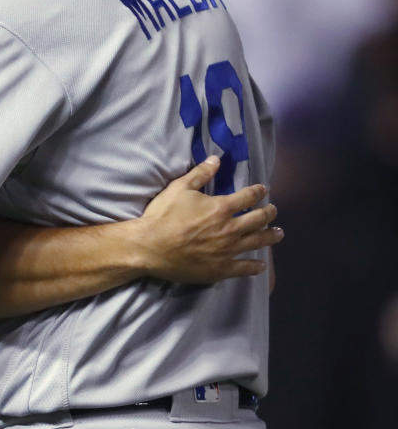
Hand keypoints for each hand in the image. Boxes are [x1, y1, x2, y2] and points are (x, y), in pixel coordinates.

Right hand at [138, 155, 282, 283]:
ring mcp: (227, 251)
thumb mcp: (179, 188)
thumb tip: (217, 159)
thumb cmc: (162, 216)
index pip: (249, 197)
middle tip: (273, 211)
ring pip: (257, 242)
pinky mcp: (220, 269)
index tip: (263, 190)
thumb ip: (200, 173)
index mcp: (221, 208)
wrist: (149, 247)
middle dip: (269, 213)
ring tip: (278, 233)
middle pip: (259, 219)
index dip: (259, 191)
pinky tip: (261, 265)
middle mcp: (230, 229)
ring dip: (271, 237)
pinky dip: (255, 266)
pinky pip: (244, 268)